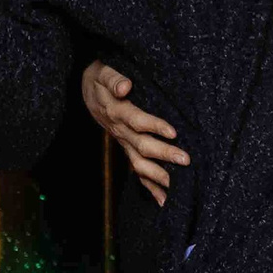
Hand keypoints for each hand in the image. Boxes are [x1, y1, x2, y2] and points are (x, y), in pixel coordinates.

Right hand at [81, 61, 188, 207]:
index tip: (173, 132)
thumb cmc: (99, 78)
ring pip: (139, 163)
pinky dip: (149, 186)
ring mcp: (123, 143)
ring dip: (158, 176)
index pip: (136, 120)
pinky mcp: (126, 149)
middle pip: (141, 146)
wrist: (86, 91)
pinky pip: (136, 170)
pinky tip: (163, 200)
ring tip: (177, 187)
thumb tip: (125, 86)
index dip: (154, 126)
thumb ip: (114, 79)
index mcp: (117, 111)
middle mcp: (120, 131)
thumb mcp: (102, 72)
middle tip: (186, 160)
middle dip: (164, 154)